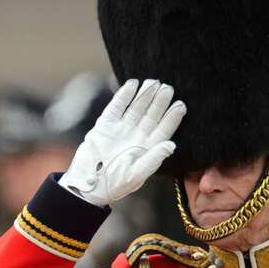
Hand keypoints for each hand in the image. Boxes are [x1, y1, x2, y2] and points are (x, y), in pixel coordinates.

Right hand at [58, 79, 185, 207]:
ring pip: (136, 108)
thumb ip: (153, 159)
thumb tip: (171, 145)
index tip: (181, 105)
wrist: (88, 185)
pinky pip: (117, 107)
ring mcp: (121, 129)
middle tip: (167, 88)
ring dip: (145, 95)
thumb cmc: (114, 184)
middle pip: (151, 115)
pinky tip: (133, 84)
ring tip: (153, 82)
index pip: (163, 129)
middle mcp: (136, 136)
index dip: (172, 117)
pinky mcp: (105, 125)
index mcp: (147, 148)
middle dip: (160, 101)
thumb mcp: (136, 175)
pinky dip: (124, 95)